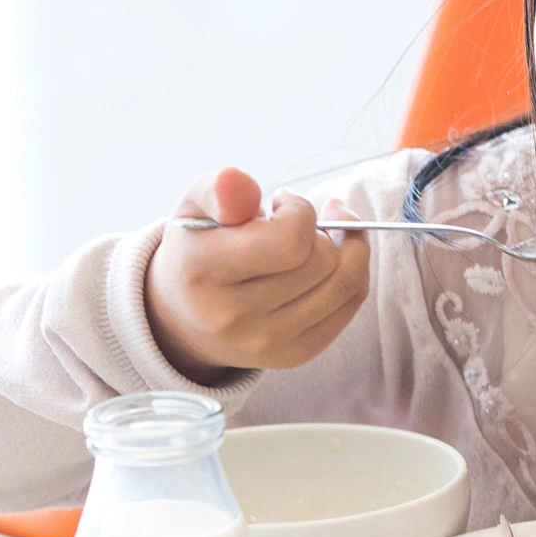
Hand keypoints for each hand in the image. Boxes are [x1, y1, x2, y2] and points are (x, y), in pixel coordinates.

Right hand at [145, 167, 370, 382]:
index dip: (300, 211)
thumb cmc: (198, 249)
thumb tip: (238, 181)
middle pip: (322, 262)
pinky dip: (352, 274)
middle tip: (303, 219)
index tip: (283, 203)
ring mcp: (266, 342)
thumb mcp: (194, 208)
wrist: (183, 317)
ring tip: (327, 234)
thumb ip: (218, 189)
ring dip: (349, 248)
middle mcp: (233, 317)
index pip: (291, 240)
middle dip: (324, 229)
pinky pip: (348, 306)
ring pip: (344, 285)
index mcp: (203, 272)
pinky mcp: (293, 355)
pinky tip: (332, 259)